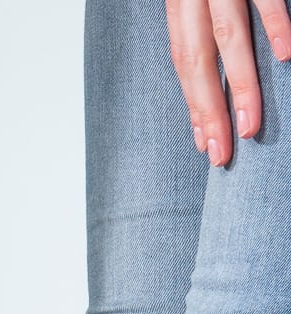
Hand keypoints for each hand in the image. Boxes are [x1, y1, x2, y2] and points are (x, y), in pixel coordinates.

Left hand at [167, 0, 290, 165]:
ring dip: (240, 84)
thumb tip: (209, 64)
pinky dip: (275, 24)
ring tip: (249, 125)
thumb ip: (202, 21)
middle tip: (220, 153)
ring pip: (228, 37)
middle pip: (198, 61)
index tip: (203, 143)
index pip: (184, 62)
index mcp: (180, 3)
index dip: (194, 103)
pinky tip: (284, 56)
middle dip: (210, 110)